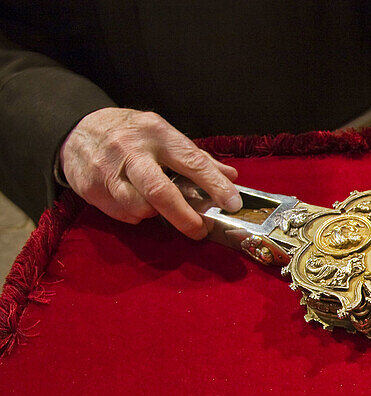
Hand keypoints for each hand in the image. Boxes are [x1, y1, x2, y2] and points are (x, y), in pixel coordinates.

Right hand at [59, 107, 241, 238]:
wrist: (77, 129)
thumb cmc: (131, 135)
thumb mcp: (164, 135)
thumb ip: (197, 158)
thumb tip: (230, 177)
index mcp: (157, 133)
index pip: (192, 161)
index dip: (215, 185)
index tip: (232, 203)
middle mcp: (130, 150)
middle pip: (160, 192)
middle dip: (185, 217)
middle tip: (201, 230)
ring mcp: (107, 170)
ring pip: (140, 208)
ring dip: (157, 215)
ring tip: (160, 207)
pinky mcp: (90, 187)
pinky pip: (123, 214)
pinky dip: (136, 215)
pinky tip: (137, 203)